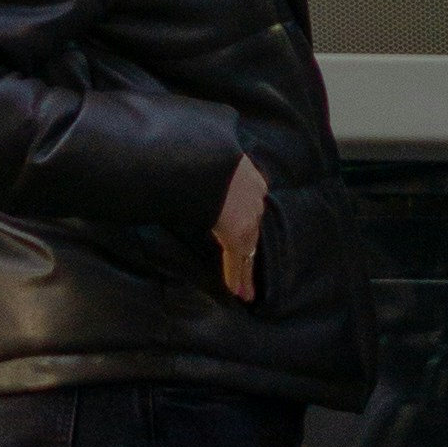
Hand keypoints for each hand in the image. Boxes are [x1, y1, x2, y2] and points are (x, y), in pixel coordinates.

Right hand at [214, 151, 268, 302]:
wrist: (206, 158)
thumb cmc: (203, 153)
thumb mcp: (213, 159)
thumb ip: (210, 169)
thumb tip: (191, 160)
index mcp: (251, 179)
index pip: (251, 207)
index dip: (248, 222)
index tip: (245, 232)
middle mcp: (255, 199)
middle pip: (254, 231)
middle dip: (250, 249)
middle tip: (249, 267)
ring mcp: (250, 218)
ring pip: (249, 251)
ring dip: (245, 272)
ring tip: (246, 291)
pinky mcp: (239, 234)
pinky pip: (238, 261)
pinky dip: (237, 277)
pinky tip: (239, 293)